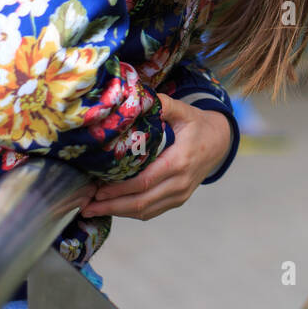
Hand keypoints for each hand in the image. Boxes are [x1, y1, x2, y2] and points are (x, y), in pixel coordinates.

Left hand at [79, 93, 232, 221]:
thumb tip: (138, 96)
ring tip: (93, 209)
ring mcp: (180, 194)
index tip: (97, 190)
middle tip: (86, 205)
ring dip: (118, 212)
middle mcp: (180, 183)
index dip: (119, 189)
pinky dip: (131, 212)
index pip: (145, 182)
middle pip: (141, 202)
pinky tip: (113, 207)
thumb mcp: (185, 111)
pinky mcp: (178, 199)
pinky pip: (152, 211)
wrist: (221, 142)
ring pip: (145, 211)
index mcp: (180, 161)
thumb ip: (163, 105)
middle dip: (111, 206)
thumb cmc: (199, 125)